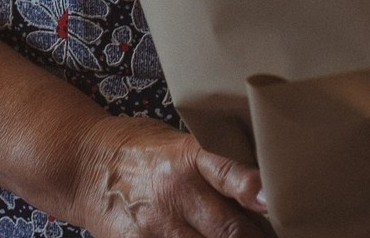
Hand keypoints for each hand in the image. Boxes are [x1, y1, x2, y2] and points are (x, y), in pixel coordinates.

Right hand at [70, 114, 268, 237]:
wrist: (85, 165)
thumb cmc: (141, 148)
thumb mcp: (177, 142)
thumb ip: (215, 163)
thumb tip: (262, 187)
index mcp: (187, 156)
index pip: (225, 170)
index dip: (250, 187)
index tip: (272, 200)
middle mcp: (175, 192)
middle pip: (228, 228)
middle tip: (285, 235)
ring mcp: (158, 227)